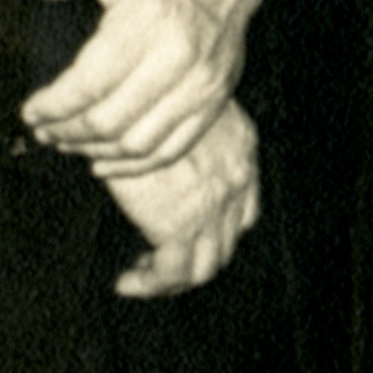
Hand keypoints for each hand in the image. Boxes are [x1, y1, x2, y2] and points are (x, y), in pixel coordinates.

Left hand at [22, 0, 263, 166]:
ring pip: (139, 143)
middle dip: (67, 132)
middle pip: (110, 120)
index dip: (53, 105)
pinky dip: (133, 165)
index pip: (91, 83)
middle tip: (43, 130)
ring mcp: (201, 85)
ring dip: (94, 151)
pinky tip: (102, 160)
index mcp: (149, 21)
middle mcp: (179, 59)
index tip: (31, 110)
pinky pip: (172, 149)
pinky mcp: (214, 102)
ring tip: (67, 143)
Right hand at [104, 102, 259, 297]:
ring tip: (139, 279)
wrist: (132, 91)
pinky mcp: (180, 222)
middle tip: (154, 267)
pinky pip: (174, 272)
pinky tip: (128, 281)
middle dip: (192, 261)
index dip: (216, 233)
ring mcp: (214, 204)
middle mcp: (238, 178)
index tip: (181, 241)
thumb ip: (181, 132)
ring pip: (205, 265)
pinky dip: (152, 283)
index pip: (245, 210)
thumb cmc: (143, 89)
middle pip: (226, 242)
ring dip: (171, 279)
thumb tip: (159, 157)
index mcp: (242, 148)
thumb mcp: (175, 105)